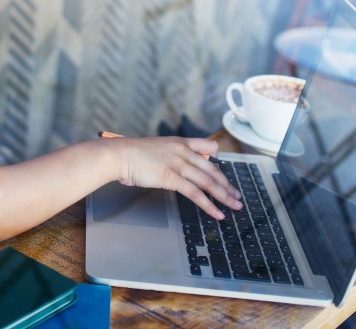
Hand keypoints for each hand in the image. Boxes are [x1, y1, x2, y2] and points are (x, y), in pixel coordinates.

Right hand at [112, 137, 241, 219]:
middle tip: (236, 196)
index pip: (208, 147)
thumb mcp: (156, 149)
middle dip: (227, 185)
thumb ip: (169, 157)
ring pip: (209, 182)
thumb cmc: (132, 154)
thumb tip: (174, 168)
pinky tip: (217, 213)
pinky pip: (196, 193)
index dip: (219, 161)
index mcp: (180, 142)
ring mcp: (178, 164)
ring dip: (225, 196)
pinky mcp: (171, 177)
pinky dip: (209, 205)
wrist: (119, 154)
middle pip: (213, 169)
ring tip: (234, 206)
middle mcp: (183, 151)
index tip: (224, 173)